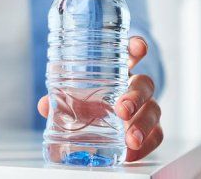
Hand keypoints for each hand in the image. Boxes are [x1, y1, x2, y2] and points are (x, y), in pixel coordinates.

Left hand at [37, 36, 162, 161]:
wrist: (106, 118)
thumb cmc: (91, 97)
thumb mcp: (74, 94)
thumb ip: (59, 98)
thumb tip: (44, 105)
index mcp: (119, 69)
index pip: (131, 53)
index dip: (136, 47)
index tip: (138, 48)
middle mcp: (135, 85)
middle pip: (145, 85)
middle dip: (135, 96)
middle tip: (122, 109)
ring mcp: (146, 106)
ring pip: (154, 110)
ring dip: (143, 124)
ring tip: (131, 139)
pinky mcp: (151, 127)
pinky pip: (156, 135)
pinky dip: (146, 145)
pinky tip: (131, 154)